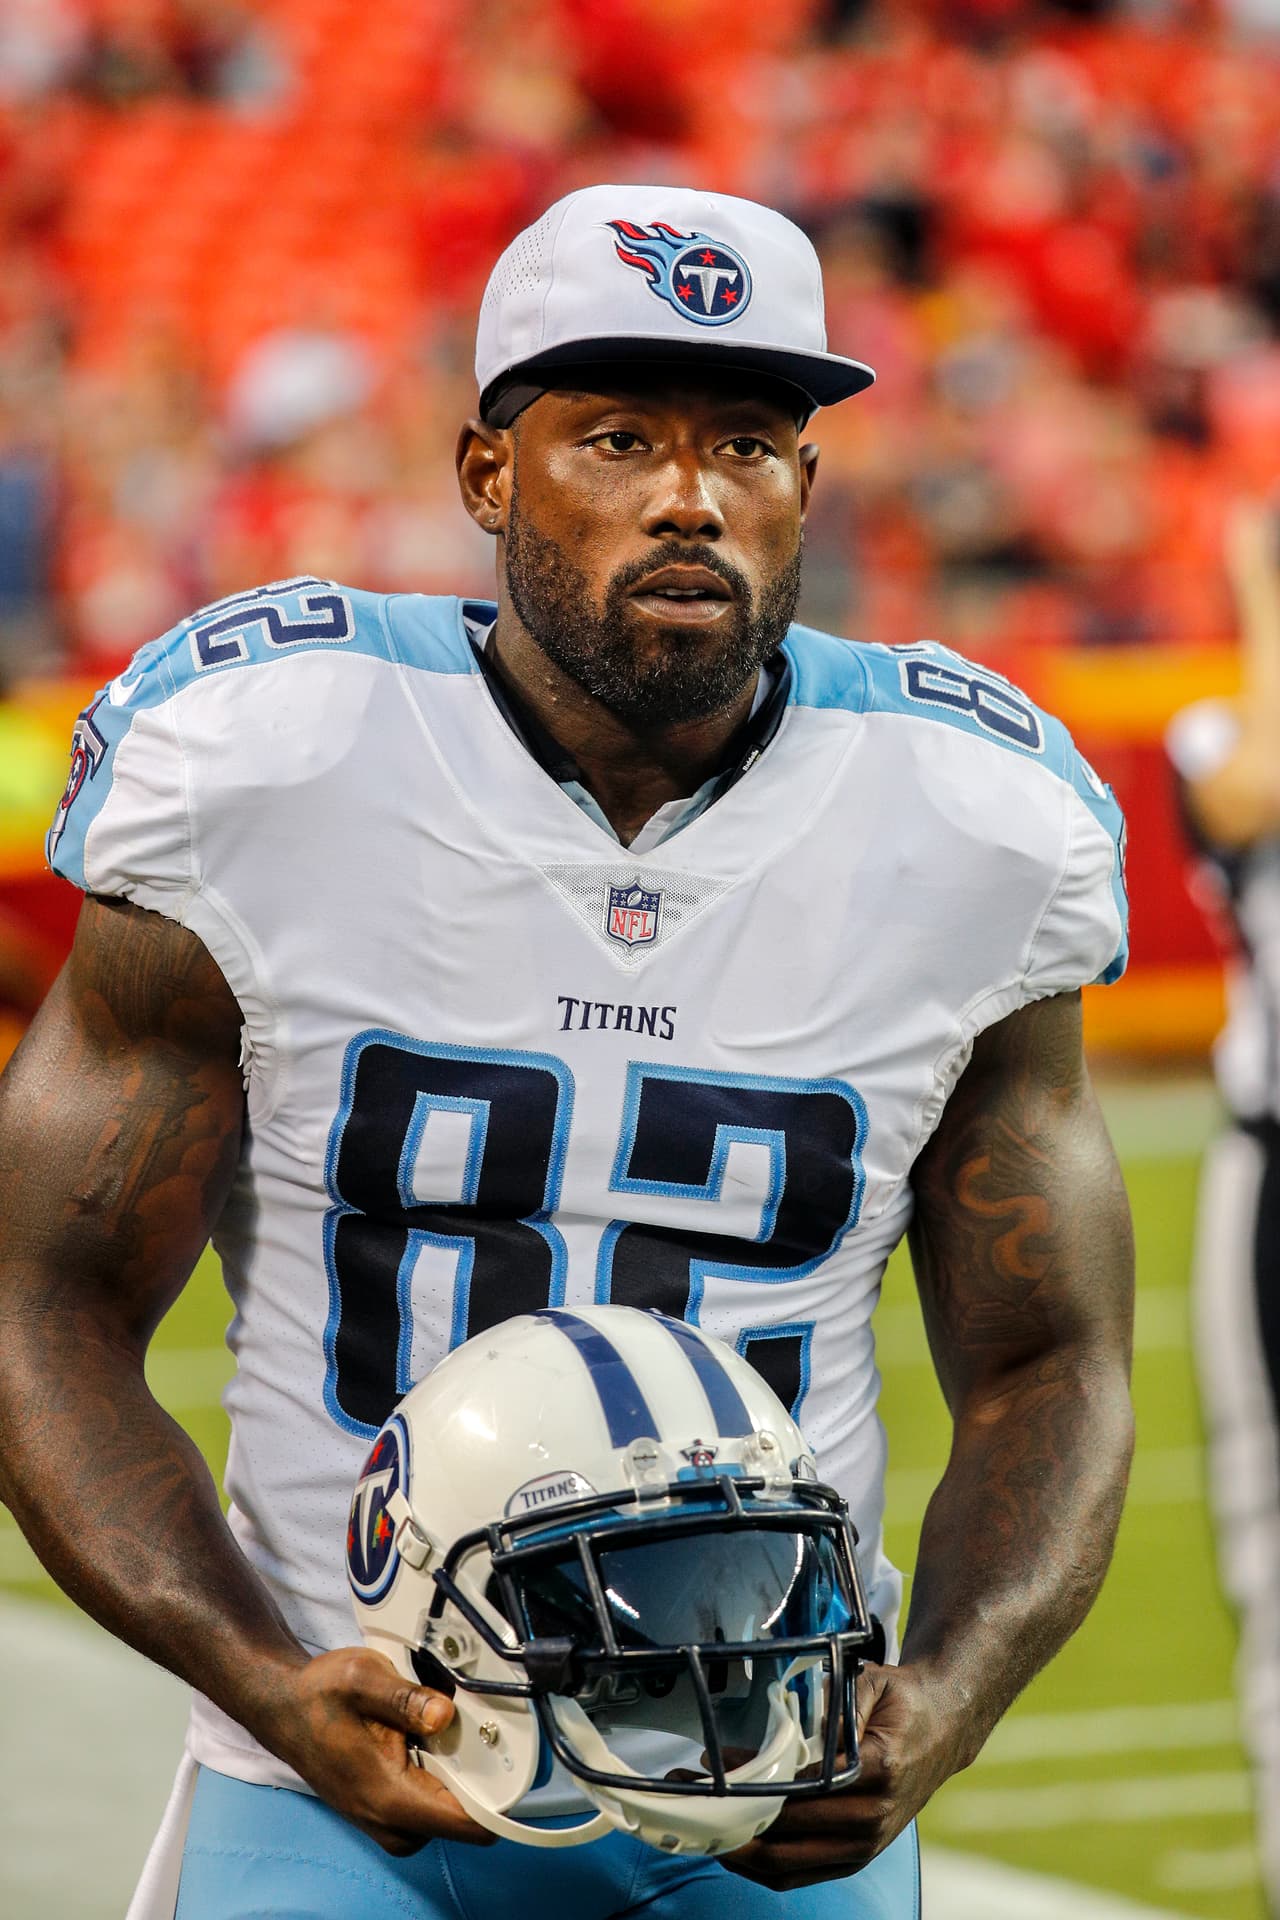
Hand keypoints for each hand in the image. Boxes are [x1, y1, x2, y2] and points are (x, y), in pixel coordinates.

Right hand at [256, 1646, 497, 1855]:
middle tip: (482, 1735)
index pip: (464, 1824)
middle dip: (480, 1783)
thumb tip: (445, 1715)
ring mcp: (385, 1819)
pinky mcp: (383, 1810)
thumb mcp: (361, 1678)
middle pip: (463, 1822)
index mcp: (389, 1796)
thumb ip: (406, 1698)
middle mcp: (389, 1820)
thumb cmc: (318, 1695)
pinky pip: (428, 1806)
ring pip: (447, 1815)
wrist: (282, 1708)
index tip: (520, 1774)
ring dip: (458, 1779)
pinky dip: (439, 1778)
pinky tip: (429, 1742)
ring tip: (449, 1735)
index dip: (500, 1804)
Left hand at [721, 1663, 958, 1891]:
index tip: (714, 1768)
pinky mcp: (854, 1858)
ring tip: (698, 1823)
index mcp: (879, 1772)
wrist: (944, 1730)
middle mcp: (873, 1820)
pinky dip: (757, 1865)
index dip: (753, 1784)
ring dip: (736, 1848)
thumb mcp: (873, 1684)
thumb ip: (834, 1706)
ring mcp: (865, 1846)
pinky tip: (728, 1844)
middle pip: (786, 1834)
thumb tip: (785, 1736)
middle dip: (731, 1819)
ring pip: (785, 1865)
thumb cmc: (902, 1702)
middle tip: (688, 1796)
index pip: (803, 1789)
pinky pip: (797, 1875)